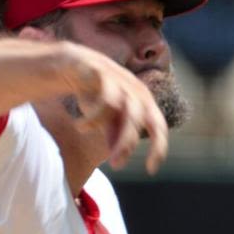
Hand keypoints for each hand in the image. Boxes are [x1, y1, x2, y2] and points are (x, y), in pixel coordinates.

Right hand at [60, 41, 168, 173]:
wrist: (73, 64)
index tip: (151, 169)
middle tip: (115, 165)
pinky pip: (106, 100)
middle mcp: (136, 90)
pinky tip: (81, 126)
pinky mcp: (104, 72)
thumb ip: (114, 135)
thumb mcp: (106, 118)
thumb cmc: (95, 93)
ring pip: (127, 111)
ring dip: (108, 128)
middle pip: (142, 120)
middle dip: (129, 143)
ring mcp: (121, 80)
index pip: (158, 126)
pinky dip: (94, 117)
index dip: (159, 148)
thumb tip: (119, 159)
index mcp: (143, 102)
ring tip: (89, 141)